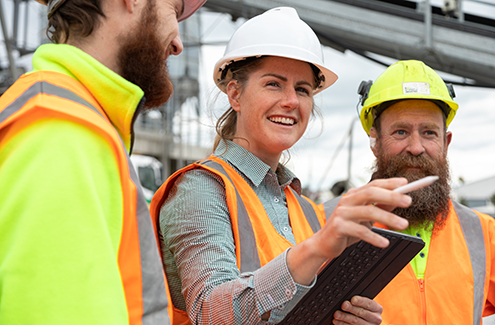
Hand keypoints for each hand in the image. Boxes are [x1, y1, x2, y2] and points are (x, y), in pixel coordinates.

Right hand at [287, 178, 410, 285]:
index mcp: (353, 196)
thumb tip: (400, 199)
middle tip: (408, 201)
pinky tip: (384, 242)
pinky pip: (360, 231)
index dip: (390, 183)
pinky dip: (374, 237)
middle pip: (370, 193)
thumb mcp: (365, 217)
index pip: (373, 185)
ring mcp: (342, 213)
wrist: (324, 243)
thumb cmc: (346, 228)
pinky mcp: (339, 227)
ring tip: (403, 224)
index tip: (406, 184)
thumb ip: (380, 208)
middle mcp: (347, 201)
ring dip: (388, 218)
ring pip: (368, 212)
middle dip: (391, 196)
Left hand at [333, 296, 381, 324]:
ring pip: (356, 322)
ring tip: (336, 314)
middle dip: (351, 308)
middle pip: (362, 313)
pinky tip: (336, 321)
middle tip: (343, 305)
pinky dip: (342, 324)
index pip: (369, 304)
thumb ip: (358, 301)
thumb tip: (348, 298)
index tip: (352, 299)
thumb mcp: (364, 304)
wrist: (364, 321)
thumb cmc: (362, 309)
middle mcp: (375, 319)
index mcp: (377, 309)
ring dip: (344, 317)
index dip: (360, 301)